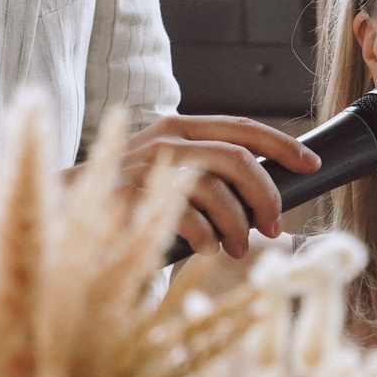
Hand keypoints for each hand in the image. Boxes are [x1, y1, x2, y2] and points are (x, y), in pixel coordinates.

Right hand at [118, 114, 317, 258]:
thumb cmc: (128, 197)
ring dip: (236, 225)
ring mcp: (146, 166)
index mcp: (179, 128)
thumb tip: (269, 215)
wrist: (66, 206)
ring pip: (216, 190)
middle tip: (271, 226)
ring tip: (233, 247)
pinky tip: (205, 249)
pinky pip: (187, 218)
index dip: (283, 144)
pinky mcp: (131, 195)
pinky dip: (206, 238)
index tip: (310, 165)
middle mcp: (165, 140)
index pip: (242, 128)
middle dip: (265, 195)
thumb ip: (211, 179)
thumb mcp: (169, 174)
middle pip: (237, 158)